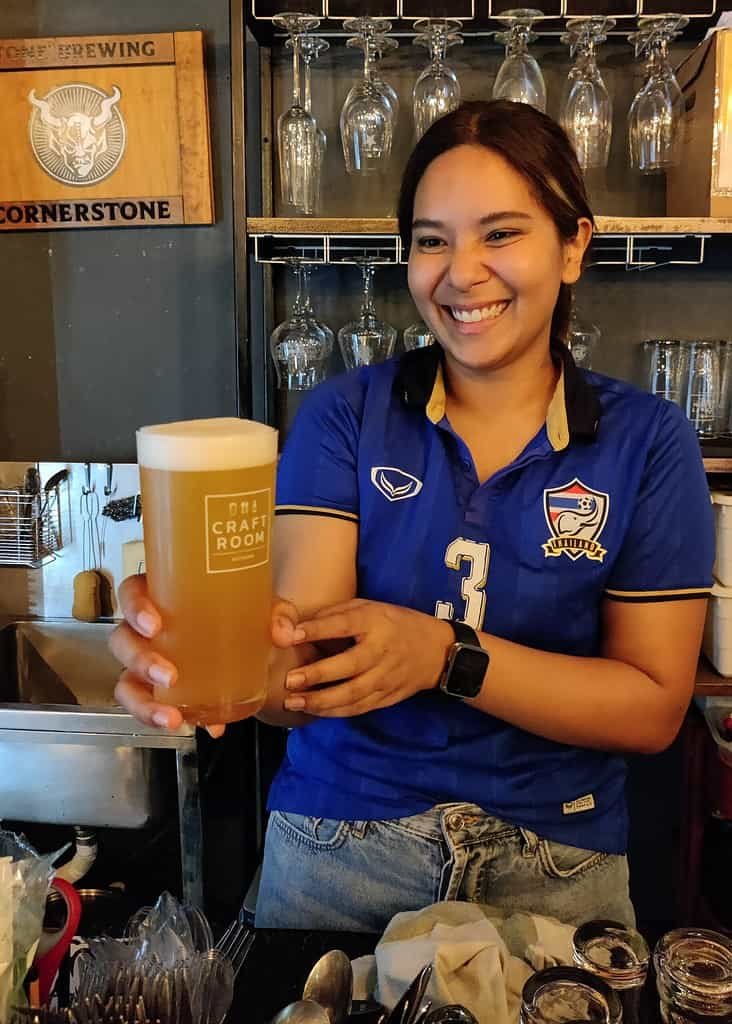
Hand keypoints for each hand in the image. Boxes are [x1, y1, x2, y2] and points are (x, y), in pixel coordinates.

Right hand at [109, 575, 300, 736]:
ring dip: (143, 703)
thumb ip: (277, 613)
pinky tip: (206, 727)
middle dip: (139, 660)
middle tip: (168, 676)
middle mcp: (146, 629)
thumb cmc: (242, 612)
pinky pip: (150, 708)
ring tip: (172, 717)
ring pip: (126, 681)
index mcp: (163, 595)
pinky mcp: (158, 691)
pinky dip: (170, 720)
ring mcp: (147, 662)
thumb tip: (282, 633)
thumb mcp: (262, 607)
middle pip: (122, 640)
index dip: (135, 607)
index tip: (154, 625)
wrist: (251, 642)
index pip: (132, 593)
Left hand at [282, 599, 453, 716]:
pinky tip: (314, 710)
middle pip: (349, 665)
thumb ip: (335, 614)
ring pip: (352, 694)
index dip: (318, 630)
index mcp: (375, 622)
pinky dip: (335, 712)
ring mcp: (385, 678)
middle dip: (317, 675)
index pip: (344, 624)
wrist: (436, 651)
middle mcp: (381, 651)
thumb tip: (296, 625)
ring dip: (321, 701)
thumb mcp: (369, 607)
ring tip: (294, 702)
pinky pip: (359, 708)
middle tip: (289, 680)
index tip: (291, 636)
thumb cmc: (394, 623)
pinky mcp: (387, 697)